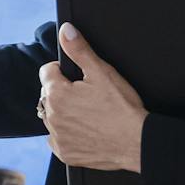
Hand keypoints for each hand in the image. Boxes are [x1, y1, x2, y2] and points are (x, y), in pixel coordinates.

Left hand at [37, 24, 146, 170]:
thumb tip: (66, 31)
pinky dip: (68, 134)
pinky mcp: (65, 153)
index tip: (78, 78)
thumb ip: (79, 50)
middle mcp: (51, 116)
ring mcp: (57, 137)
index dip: (63, 71)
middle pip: (48, 95)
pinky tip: (86, 130)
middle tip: (88, 96)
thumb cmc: (122, 108)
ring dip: (63, 113)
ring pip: (52, 117)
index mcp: (57, 94)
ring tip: (88, 113)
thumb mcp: (102, 72)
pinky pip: (58, 139)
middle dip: (63, 92)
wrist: (137, 142)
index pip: (47, 72)